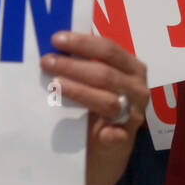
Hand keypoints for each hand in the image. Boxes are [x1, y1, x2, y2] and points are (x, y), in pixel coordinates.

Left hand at [41, 31, 148, 184]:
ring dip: (80, 92)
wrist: (110, 145)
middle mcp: (137, 88)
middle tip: (47, 61)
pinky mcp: (126, 137)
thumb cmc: (100, 103)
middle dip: (73, 66)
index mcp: (132, 67)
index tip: (56, 39)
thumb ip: (87, 63)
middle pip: (105, 74)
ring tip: (55, 85)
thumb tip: (56, 45)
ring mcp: (134, 113)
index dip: (83, 43)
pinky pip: (117, 135)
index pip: (109, 49)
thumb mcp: (99, 80)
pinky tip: (100, 133)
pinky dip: (109, 133)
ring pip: (108, 101)